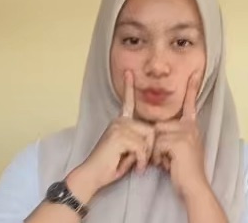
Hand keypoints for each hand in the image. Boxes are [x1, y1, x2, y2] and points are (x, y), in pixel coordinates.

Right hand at [72, 71, 154, 198]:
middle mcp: (119, 121)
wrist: (92, 175)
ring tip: (136, 165)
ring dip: (145, 156)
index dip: (128, 87)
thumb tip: (154, 136)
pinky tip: (134, 167)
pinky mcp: (119, 136)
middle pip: (150, 129)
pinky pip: (141, 147)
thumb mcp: (129, 149)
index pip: (127, 102)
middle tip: (141, 162)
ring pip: (148, 138)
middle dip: (150, 149)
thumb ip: (139, 140)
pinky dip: (140, 160)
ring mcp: (119, 127)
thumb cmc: (111, 165)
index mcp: (121, 121)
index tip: (129, 72)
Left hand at [152, 72, 206, 198]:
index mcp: (191, 127)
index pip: (190, 104)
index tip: (195, 72)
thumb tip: (156, 130)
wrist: (194, 187)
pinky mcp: (179, 142)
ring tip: (168, 162)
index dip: (191, 88)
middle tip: (166, 159)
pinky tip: (168, 165)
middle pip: (160, 125)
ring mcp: (186, 134)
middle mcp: (190, 127)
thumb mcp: (178, 149)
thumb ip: (172, 136)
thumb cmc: (183, 171)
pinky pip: (157, 144)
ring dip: (156, 151)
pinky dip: (158, 157)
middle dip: (156, 143)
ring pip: (156, 134)